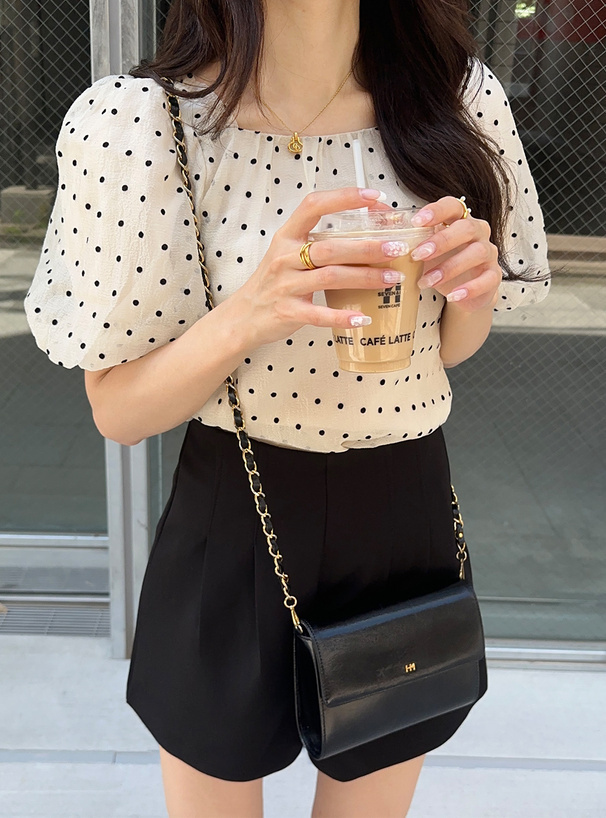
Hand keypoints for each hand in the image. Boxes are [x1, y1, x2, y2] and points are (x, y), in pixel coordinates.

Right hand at [229, 187, 398, 348]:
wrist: (243, 316)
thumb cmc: (273, 282)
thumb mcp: (288, 254)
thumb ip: (318, 243)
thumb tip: (366, 235)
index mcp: (287, 237)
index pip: (314, 206)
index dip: (344, 198)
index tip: (375, 197)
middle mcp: (285, 258)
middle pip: (331, 247)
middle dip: (367, 247)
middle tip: (396, 248)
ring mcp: (286, 285)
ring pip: (330, 277)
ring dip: (365, 278)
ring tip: (392, 279)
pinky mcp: (288, 312)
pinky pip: (319, 314)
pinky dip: (342, 316)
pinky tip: (363, 317)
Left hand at [409, 196, 500, 310]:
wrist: (462, 292)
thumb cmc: (440, 264)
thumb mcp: (423, 250)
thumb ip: (408, 237)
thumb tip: (380, 222)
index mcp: (460, 220)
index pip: (453, 205)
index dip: (436, 211)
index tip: (416, 221)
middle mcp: (478, 232)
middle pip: (466, 227)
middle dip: (441, 241)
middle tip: (417, 255)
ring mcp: (489, 253)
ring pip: (477, 253)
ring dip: (450, 268)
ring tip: (426, 282)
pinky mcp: (493, 276)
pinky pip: (487, 279)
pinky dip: (470, 288)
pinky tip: (452, 296)